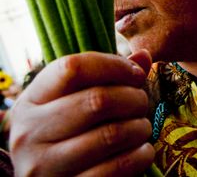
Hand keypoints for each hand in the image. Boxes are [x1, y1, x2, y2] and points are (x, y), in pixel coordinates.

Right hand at [9, 50, 154, 176]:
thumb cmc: (69, 133)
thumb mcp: (75, 101)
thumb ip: (109, 77)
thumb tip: (143, 56)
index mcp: (30, 102)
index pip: (74, 68)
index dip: (115, 65)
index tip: (136, 75)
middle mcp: (29, 134)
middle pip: (98, 100)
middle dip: (134, 98)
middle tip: (142, 104)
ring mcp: (43, 167)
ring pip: (112, 134)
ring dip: (140, 127)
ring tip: (141, 128)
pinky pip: (118, 168)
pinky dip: (141, 156)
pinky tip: (141, 151)